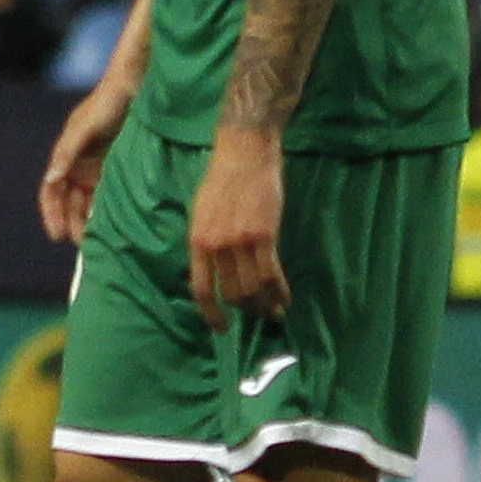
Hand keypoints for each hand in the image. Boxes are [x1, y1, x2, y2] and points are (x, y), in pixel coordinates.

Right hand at [38, 81, 130, 242]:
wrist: (137, 83)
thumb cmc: (108, 102)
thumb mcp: (84, 128)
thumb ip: (66, 153)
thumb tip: (52, 179)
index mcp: (66, 155)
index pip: (52, 190)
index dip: (52, 213)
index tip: (58, 235)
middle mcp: (79, 163)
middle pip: (70, 200)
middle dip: (71, 222)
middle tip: (84, 245)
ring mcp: (99, 165)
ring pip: (89, 199)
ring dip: (89, 218)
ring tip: (99, 240)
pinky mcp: (118, 165)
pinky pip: (109, 192)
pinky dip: (108, 208)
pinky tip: (117, 223)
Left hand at [186, 127, 287, 330]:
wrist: (244, 153)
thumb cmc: (221, 181)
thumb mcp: (201, 215)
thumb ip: (206, 244)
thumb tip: (212, 273)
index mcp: (196, 242)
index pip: (200, 289)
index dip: (210, 314)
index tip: (220, 328)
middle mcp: (216, 246)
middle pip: (232, 293)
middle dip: (245, 310)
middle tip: (256, 315)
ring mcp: (241, 241)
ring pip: (254, 288)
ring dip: (264, 305)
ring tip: (273, 312)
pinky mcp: (265, 234)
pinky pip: (273, 273)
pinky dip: (279, 291)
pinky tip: (284, 298)